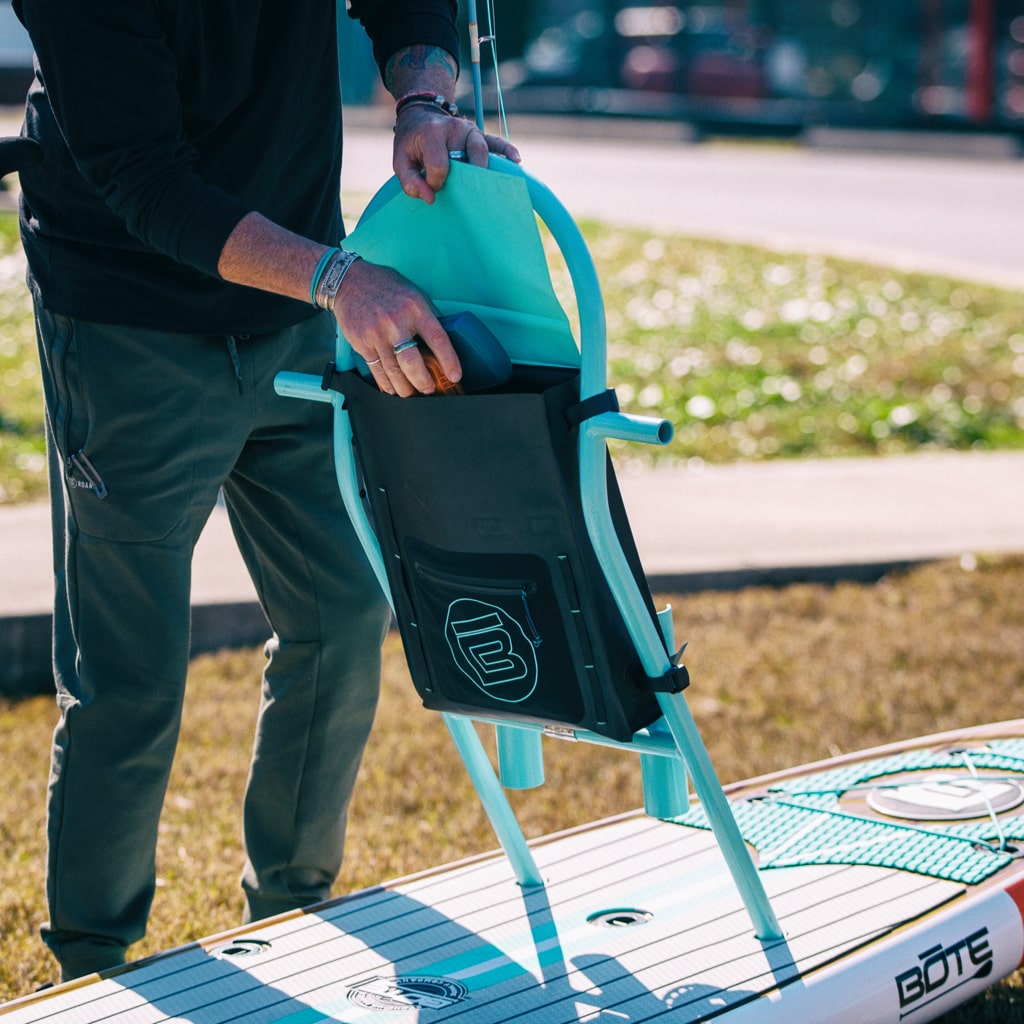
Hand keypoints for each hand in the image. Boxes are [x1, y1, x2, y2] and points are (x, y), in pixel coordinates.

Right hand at [334, 258, 459, 396]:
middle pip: (413, 363)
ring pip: (394, 372)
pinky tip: (393, 388)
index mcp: (415, 308)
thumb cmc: (386, 286)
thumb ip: (428, 316)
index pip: (438, 339)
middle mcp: (395, 322)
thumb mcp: (414, 294)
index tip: (455, 376)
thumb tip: (443, 341)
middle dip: (424, 382)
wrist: (350, 281)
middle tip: (430, 388)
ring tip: (412, 393)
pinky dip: (386, 384)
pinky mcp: (361, 343)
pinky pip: (376, 370)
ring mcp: (376, 334)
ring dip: (406, 389)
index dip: (449, 361)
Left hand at [393, 105, 520, 203]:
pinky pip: (496, 142)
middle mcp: (454, 128)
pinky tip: (516, 160)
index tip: (432, 186)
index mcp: (432, 134)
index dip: (436, 182)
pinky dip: (506, 150)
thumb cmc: (412, 144)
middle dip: (464, 179)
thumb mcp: (401, 161)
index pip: (440, 166)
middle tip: (462, 193)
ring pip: (482, 151)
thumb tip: (431, 199)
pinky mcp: (480, 134)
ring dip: (484, 170)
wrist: (421, 116)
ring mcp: (470, 130)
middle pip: (466, 158)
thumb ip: (410, 182)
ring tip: (487, 187)